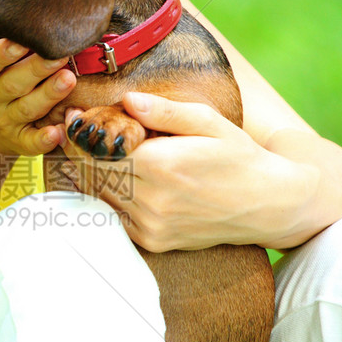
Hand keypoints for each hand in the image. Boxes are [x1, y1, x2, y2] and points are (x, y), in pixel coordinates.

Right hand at [0, 0, 75, 157]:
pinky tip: (60, 131)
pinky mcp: (18, 140)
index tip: (20, 40)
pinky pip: (31, 142)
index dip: (2, 52)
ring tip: (69, 79)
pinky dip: (45, 139)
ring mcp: (5, 120)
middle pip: (13, 84)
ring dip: (48, 96)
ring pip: (27, 108)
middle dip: (36, 69)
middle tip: (59, 53)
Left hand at [64, 91, 316, 252]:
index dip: (81, 132)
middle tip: (75, 130)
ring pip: (99, 196)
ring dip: (90, 173)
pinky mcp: (154, 241)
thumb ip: (164, 111)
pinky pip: (115, 216)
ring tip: (92, 150)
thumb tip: (126, 100)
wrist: (267, 204)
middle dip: (80, 150)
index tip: (74, 116)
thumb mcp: (207, 122)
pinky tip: (112, 177)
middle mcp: (152, 200)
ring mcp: (151, 225)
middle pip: (93, 173)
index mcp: (161, 165)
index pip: (99, 149)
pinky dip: (107, 196)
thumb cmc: (238, 156)